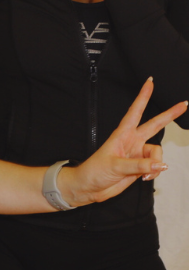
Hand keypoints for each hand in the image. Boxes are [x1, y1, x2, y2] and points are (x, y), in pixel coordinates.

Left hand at [60, 78, 185, 206]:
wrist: (89, 187)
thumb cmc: (94, 171)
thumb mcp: (115, 166)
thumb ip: (139, 166)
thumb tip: (160, 164)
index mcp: (122, 135)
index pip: (135, 111)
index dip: (142, 97)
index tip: (149, 82)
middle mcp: (131, 142)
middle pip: (154, 125)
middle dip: (169, 115)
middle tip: (184, 104)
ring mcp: (137, 154)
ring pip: (157, 153)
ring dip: (155, 164)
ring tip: (144, 174)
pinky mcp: (140, 167)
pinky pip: (156, 167)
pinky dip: (154, 173)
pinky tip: (145, 178)